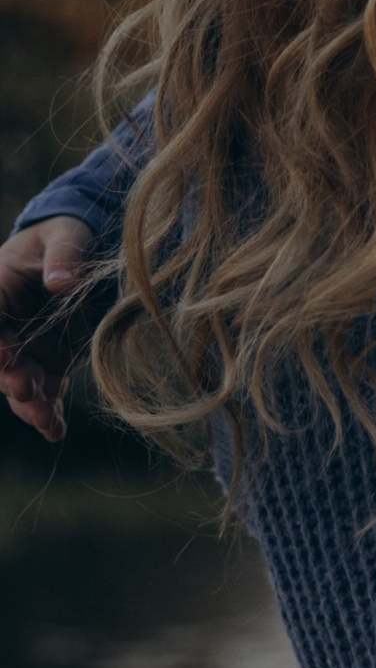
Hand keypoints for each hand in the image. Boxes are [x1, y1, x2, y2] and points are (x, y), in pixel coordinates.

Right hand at [0, 220, 96, 441]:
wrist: (77, 256)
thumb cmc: (64, 236)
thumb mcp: (66, 235)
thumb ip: (64, 256)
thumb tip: (61, 283)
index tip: (2, 350)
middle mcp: (4, 324)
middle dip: (9, 376)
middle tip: (24, 389)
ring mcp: (25, 348)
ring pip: (18, 382)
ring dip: (29, 403)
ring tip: (45, 421)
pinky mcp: (48, 364)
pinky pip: (44, 393)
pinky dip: (48, 413)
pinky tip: (56, 432)